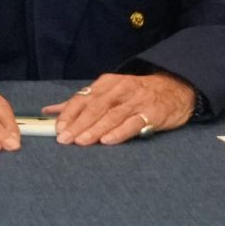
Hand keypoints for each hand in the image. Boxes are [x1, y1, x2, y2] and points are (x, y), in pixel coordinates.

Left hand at [43, 70, 196, 144]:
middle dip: (78, 124)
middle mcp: (119, 90)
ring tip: (81, 141)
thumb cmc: (136, 93)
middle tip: (64, 139)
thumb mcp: (108, 92)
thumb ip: (80, 102)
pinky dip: (119, 132)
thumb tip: (49, 110)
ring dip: (95, 129)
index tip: (58, 128)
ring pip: (111, 116)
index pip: (83, 98)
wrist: (175, 89)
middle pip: (95, 108)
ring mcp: (135, 101)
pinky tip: (108, 140)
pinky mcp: (151, 113)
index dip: (69, 113)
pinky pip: (133, 123)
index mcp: (106, 84)